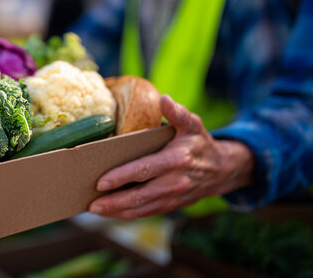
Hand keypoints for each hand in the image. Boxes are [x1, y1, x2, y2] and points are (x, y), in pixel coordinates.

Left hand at [88, 95, 253, 218]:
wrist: (221, 170)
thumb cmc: (199, 143)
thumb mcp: (193, 124)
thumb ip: (178, 113)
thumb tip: (164, 99)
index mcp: (176, 160)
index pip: (144, 170)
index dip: (122, 177)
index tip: (101, 182)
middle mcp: (174, 182)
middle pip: (140, 195)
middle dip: (114, 201)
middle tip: (91, 204)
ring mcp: (172, 197)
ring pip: (141, 208)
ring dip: (117, 211)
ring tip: (94, 209)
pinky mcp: (170, 205)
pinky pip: (146, 213)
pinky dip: (127, 214)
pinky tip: (110, 212)